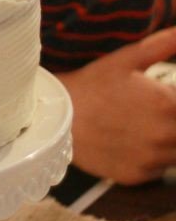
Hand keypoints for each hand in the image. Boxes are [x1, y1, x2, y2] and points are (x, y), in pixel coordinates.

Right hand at [56, 26, 175, 183]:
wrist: (56, 117)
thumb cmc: (91, 84)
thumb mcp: (126, 59)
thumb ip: (162, 44)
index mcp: (168, 104)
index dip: (174, 98)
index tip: (165, 93)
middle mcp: (166, 136)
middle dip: (174, 117)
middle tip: (151, 108)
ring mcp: (152, 160)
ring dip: (169, 139)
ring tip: (142, 123)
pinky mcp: (138, 176)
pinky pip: (159, 169)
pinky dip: (154, 157)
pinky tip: (133, 140)